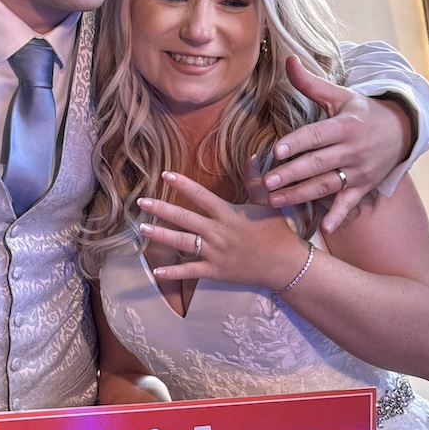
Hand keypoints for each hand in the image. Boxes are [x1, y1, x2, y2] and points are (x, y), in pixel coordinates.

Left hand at [137, 170, 305, 289]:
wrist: (286, 265)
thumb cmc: (278, 232)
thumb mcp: (267, 203)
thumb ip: (254, 181)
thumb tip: (251, 157)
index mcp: (228, 214)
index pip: (201, 196)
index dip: (182, 184)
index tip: (165, 175)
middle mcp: (218, 232)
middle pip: (184, 218)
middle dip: (161, 209)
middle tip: (141, 202)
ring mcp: (215, 253)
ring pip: (183, 243)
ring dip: (161, 235)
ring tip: (143, 228)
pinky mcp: (216, 271)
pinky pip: (191, 272)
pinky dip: (174, 272)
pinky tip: (157, 270)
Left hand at [263, 55, 412, 232]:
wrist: (401, 130)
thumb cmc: (362, 112)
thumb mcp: (340, 95)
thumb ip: (311, 83)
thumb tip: (288, 59)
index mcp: (345, 126)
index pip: (317, 135)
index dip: (297, 143)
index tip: (275, 151)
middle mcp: (353, 150)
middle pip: (317, 164)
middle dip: (291, 174)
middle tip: (266, 184)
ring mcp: (359, 171)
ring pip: (326, 185)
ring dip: (301, 195)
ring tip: (275, 201)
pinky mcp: (363, 187)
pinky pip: (349, 204)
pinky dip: (339, 216)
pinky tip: (324, 228)